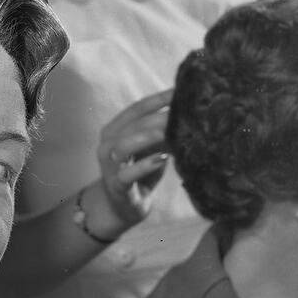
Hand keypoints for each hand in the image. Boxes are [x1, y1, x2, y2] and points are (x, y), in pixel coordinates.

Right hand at [94, 89, 172, 230]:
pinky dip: (145, 165)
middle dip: (159, 116)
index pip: (138, 108)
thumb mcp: (150, 148)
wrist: (122, 207)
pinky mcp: (116, 185)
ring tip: (170, 131)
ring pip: (125, 145)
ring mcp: (110, 165)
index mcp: (115, 129)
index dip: (159, 99)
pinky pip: (128, 173)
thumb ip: (161, 131)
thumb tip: (189, 112)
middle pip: (134, 124)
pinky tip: (163, 158)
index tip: (182, 90)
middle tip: (184, 111)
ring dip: (148, 136)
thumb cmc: (139, 172)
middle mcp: (108, 143)